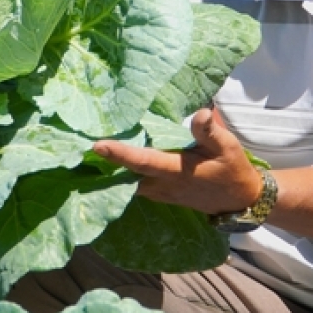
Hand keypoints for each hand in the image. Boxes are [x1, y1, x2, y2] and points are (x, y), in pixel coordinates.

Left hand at [92, 108, 262, 214]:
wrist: (238, 200)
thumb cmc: (232, 169)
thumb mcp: (228, 146)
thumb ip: (210, 131)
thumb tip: (200, 113)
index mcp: (177, 171)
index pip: (144, 161)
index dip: (120, 154)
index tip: (97, 145)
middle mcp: (162, 185)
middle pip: (125, 176)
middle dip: (101, 165)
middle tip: (75, 148)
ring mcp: (159, 193)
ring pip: (126, 184)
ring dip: (107, 172)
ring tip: (84, 155)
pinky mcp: (159, 194)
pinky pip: (134, 186)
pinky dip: (119, 177)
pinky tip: (106, 165)